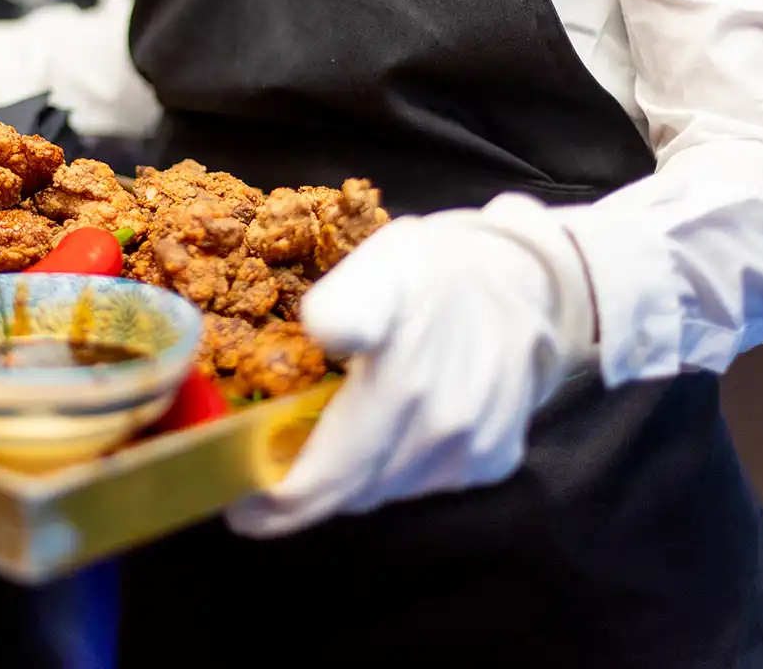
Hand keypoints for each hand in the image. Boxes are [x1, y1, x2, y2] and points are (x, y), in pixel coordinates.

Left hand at [226, 195, 596, 537]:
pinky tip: (382, 430)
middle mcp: (441, 430)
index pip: (325, 480)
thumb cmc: (436, 270)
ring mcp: (471, 451)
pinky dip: (391, 469)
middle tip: (264, 468)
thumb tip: (326, 334)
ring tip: (321, 442)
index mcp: (401, 387)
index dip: (272, 501)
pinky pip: (422, 484)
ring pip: (383, 494)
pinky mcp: (495, 460)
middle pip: (347, 495)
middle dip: (299, 491)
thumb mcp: (383, 263)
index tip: (237, 500)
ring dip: (347, 480)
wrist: (525, 279)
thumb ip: (350, 301)